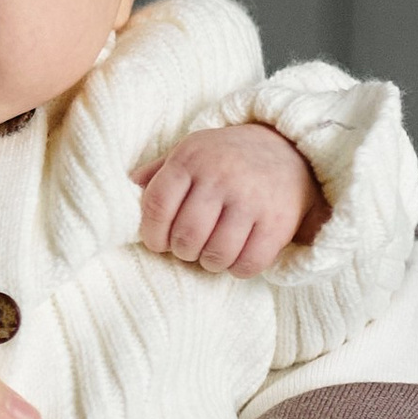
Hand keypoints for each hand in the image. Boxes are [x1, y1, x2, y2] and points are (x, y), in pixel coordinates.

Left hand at [135, 122, 327, 273]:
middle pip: (186, 236)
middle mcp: (221, 176)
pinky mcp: (278, 222)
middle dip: (183, 251)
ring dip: (209, 261)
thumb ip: (158, 172)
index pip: (157, 206)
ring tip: (212, 251)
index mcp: (192, 158)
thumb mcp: (192, 152)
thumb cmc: (227, 158)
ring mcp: (252, 199)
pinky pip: (248, 263)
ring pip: (215, 254)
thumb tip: (127, 188)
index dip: (152, 234)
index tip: (159, 242)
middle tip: (190, 247)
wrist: (290, 150)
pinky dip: (238, 268)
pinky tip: (237, 255)